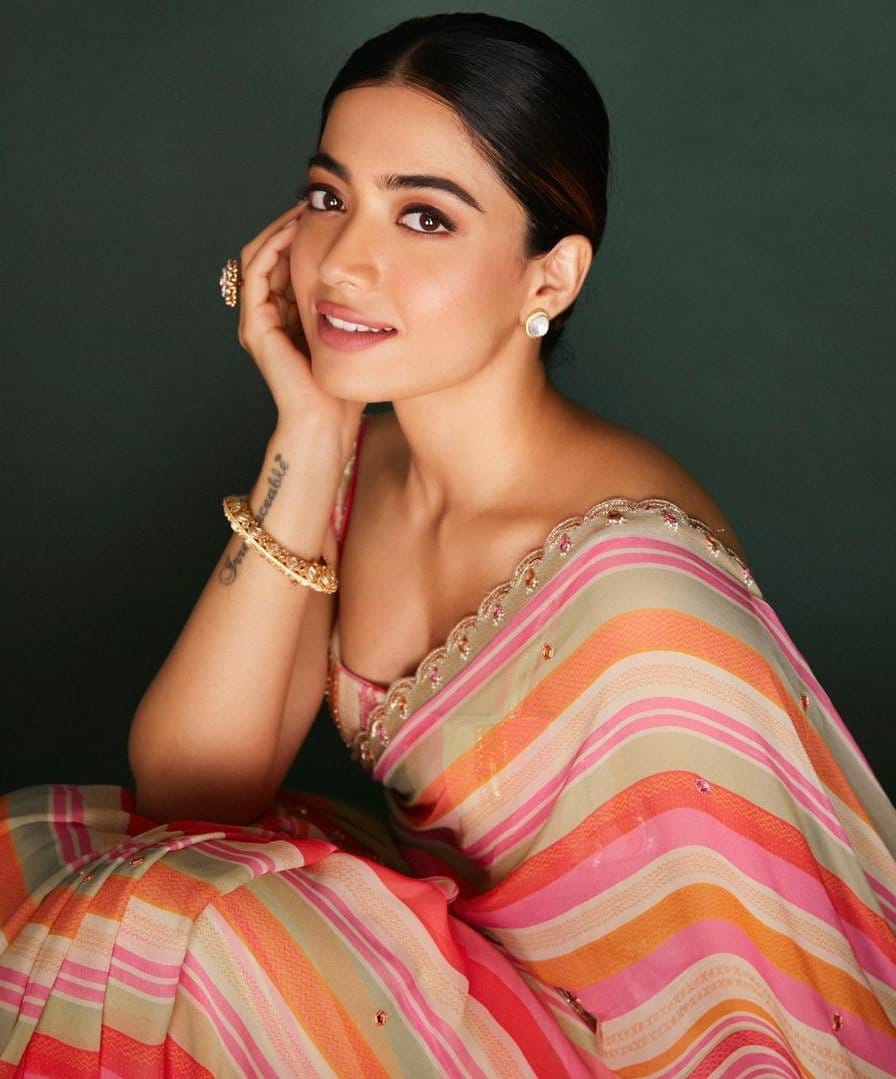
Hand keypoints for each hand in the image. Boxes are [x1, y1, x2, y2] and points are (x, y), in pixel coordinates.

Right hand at [236, 204, 364, 458]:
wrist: (328, 423)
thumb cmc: (346, 389)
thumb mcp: (356, 335)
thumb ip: (358, 308)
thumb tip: (384, 278)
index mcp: (287, 315)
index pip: (285, 261)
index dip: (300, 232)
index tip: (328, 210)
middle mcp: (267, 316)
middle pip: (268, 253)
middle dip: (288, 223)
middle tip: (312, 199)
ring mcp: (258, 321)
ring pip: (258, 257)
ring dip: (279, 229)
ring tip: (303, 208)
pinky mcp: (256, 328)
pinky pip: (256, 274)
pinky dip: (273, 248)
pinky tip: (295, 231)